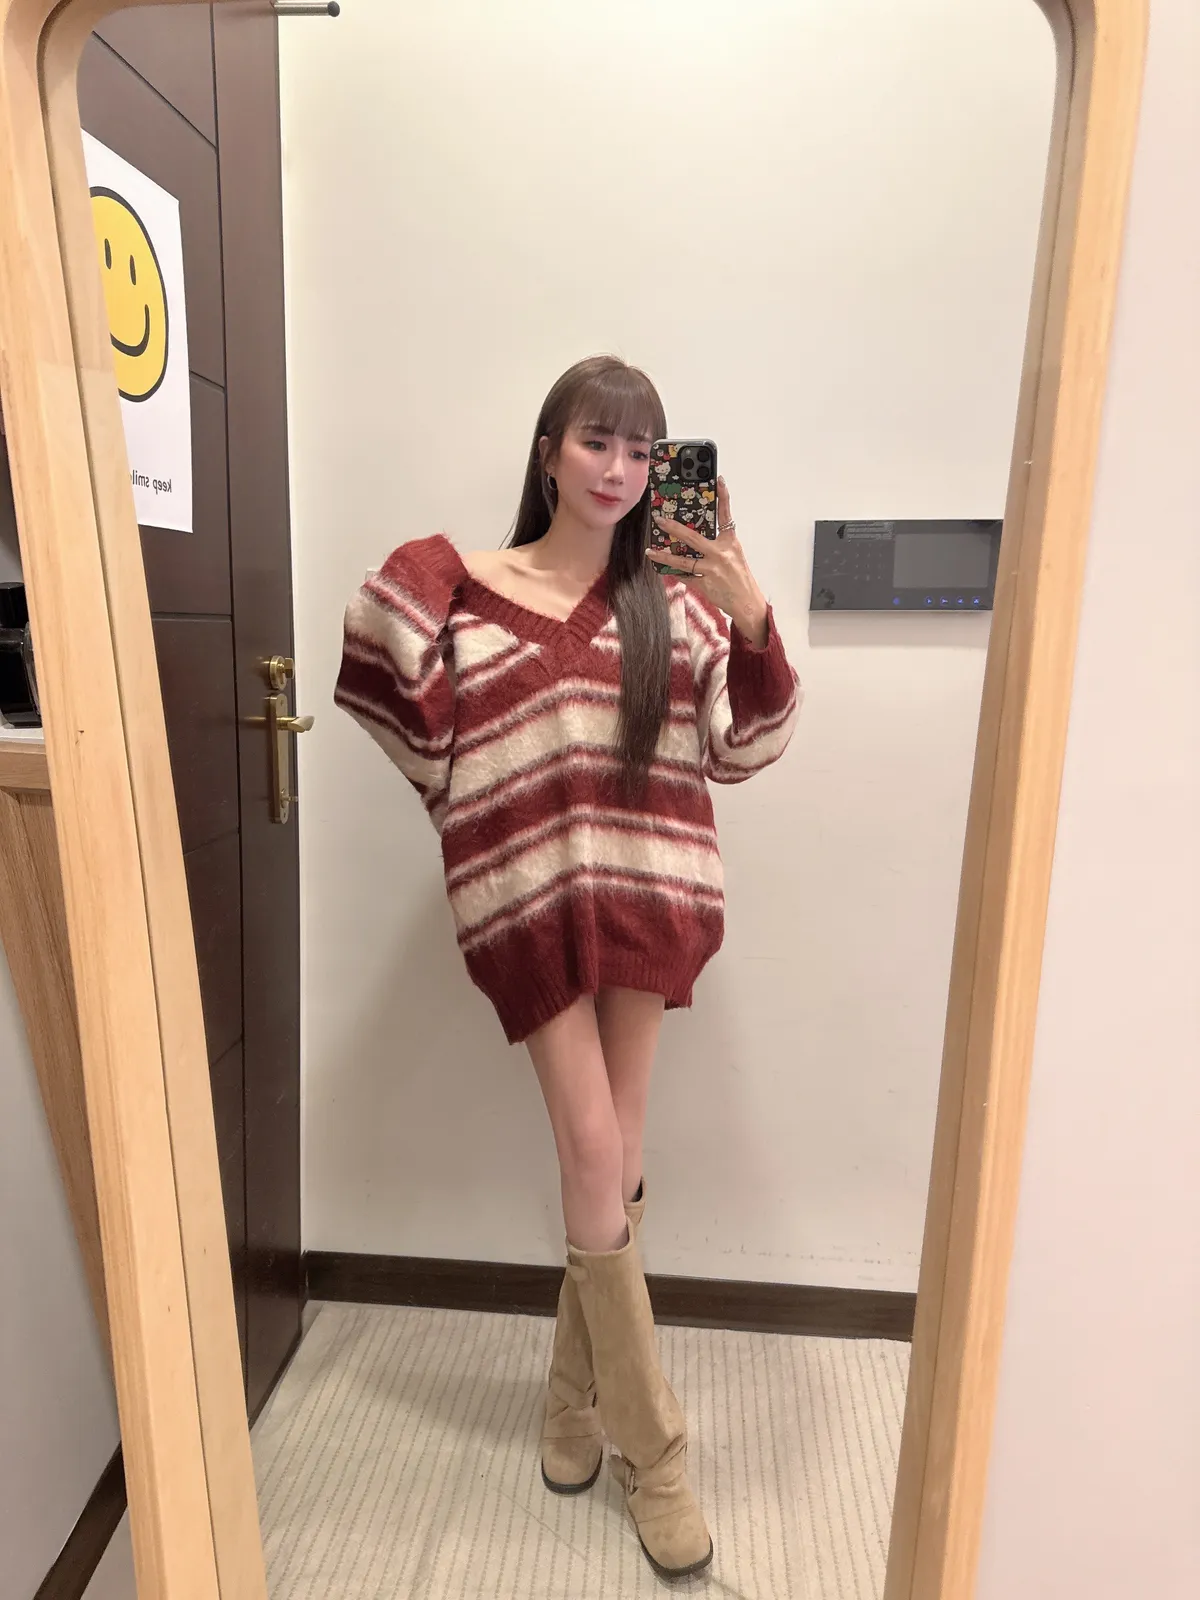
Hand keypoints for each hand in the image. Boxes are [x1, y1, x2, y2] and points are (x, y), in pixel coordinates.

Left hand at [648, 476, 769, 645]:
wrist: (747, 603)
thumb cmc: (740, 578)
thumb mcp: (734, 555)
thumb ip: (718, 544)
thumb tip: (695, 538)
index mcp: (730, 543)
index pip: (726, 515)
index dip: (723, 496)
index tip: (718, 479)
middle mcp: (720, 554)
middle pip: (693, 538)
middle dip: (674, 528)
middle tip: (660, 519)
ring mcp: (711, 570)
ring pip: (683, 561)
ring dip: (664, 556)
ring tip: (650, 551)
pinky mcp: (704, 584)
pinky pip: (684, 576)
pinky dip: (674, 572)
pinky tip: (662, 569)